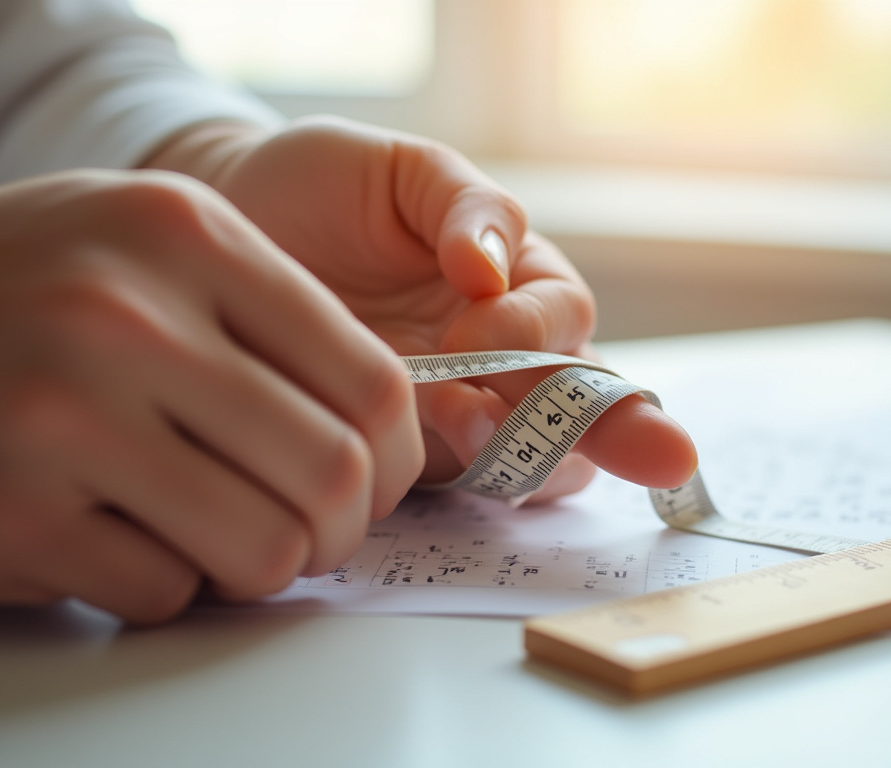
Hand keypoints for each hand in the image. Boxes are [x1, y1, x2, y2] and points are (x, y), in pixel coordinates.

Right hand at [0, 170, 422, 621]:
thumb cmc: (25, 285)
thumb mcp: (149, 240)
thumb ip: (271, 310)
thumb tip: (394, 423)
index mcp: (187, 237)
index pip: (371, 377)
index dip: (402, 455)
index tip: (383, 480)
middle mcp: (124, 319)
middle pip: (334, 472)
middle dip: (346, 527)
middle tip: (318, 531)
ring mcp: (59, 419)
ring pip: (264, 549)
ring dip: (264, 566)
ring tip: (225, 537)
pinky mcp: (7, 517)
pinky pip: (161, 592)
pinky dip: (164, 584)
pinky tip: (122, 538)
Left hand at [148, 118, 697, 498]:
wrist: (225, 231)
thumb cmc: (321, 188)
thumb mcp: (401, 168)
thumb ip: (462, 204)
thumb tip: (491, 267)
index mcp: (515, 281)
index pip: (566, 320)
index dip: (538, 331)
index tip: (472, 328)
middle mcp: (500, 355)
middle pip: (581, 402)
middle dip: (622, 428)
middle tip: (665, 456)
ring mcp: (454, 409)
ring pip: (535, 456)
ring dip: (532, 459)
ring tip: (499, 450)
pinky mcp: (400, 453)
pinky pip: (450, 481)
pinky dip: (455, 477)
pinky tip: (431, 458)